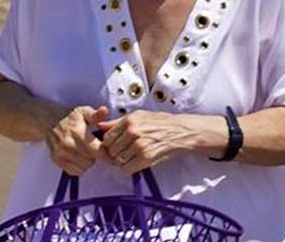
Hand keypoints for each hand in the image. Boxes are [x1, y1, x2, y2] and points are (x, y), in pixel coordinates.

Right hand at [45, 106, 106, 175]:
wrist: (50, 122)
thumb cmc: (71, 118)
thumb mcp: (84, 112)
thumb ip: (96, 114)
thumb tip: (104, 110)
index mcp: (78, 134)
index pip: (97, 151)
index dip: (107, 154)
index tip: (112, 154)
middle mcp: (68, 146)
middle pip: (91, 161)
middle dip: (97, 156)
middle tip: (95, 147)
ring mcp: (61, 155)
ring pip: (84, 167)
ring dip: (88, 162)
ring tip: (87, 151)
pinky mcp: (56, 161)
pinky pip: (74, 171)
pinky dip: (79, 167)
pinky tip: (79, 157)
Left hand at [97, 110, 212, 174]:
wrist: (183, 131)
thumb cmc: (163, 123)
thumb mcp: (141, 116)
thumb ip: (118, 122)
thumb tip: (100, 126)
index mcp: (130, 120)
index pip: (108, 137)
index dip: (111, 143)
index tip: (117, 145)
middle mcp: (133, 132)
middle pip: (111, 150)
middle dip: (116, 153)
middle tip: (127, 151)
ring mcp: (139, 145)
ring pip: (118, 160)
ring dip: (123, 161)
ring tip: (134, 156)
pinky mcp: (146, 157)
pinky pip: (127, 168)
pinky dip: (130, 168)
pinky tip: (138, 161)